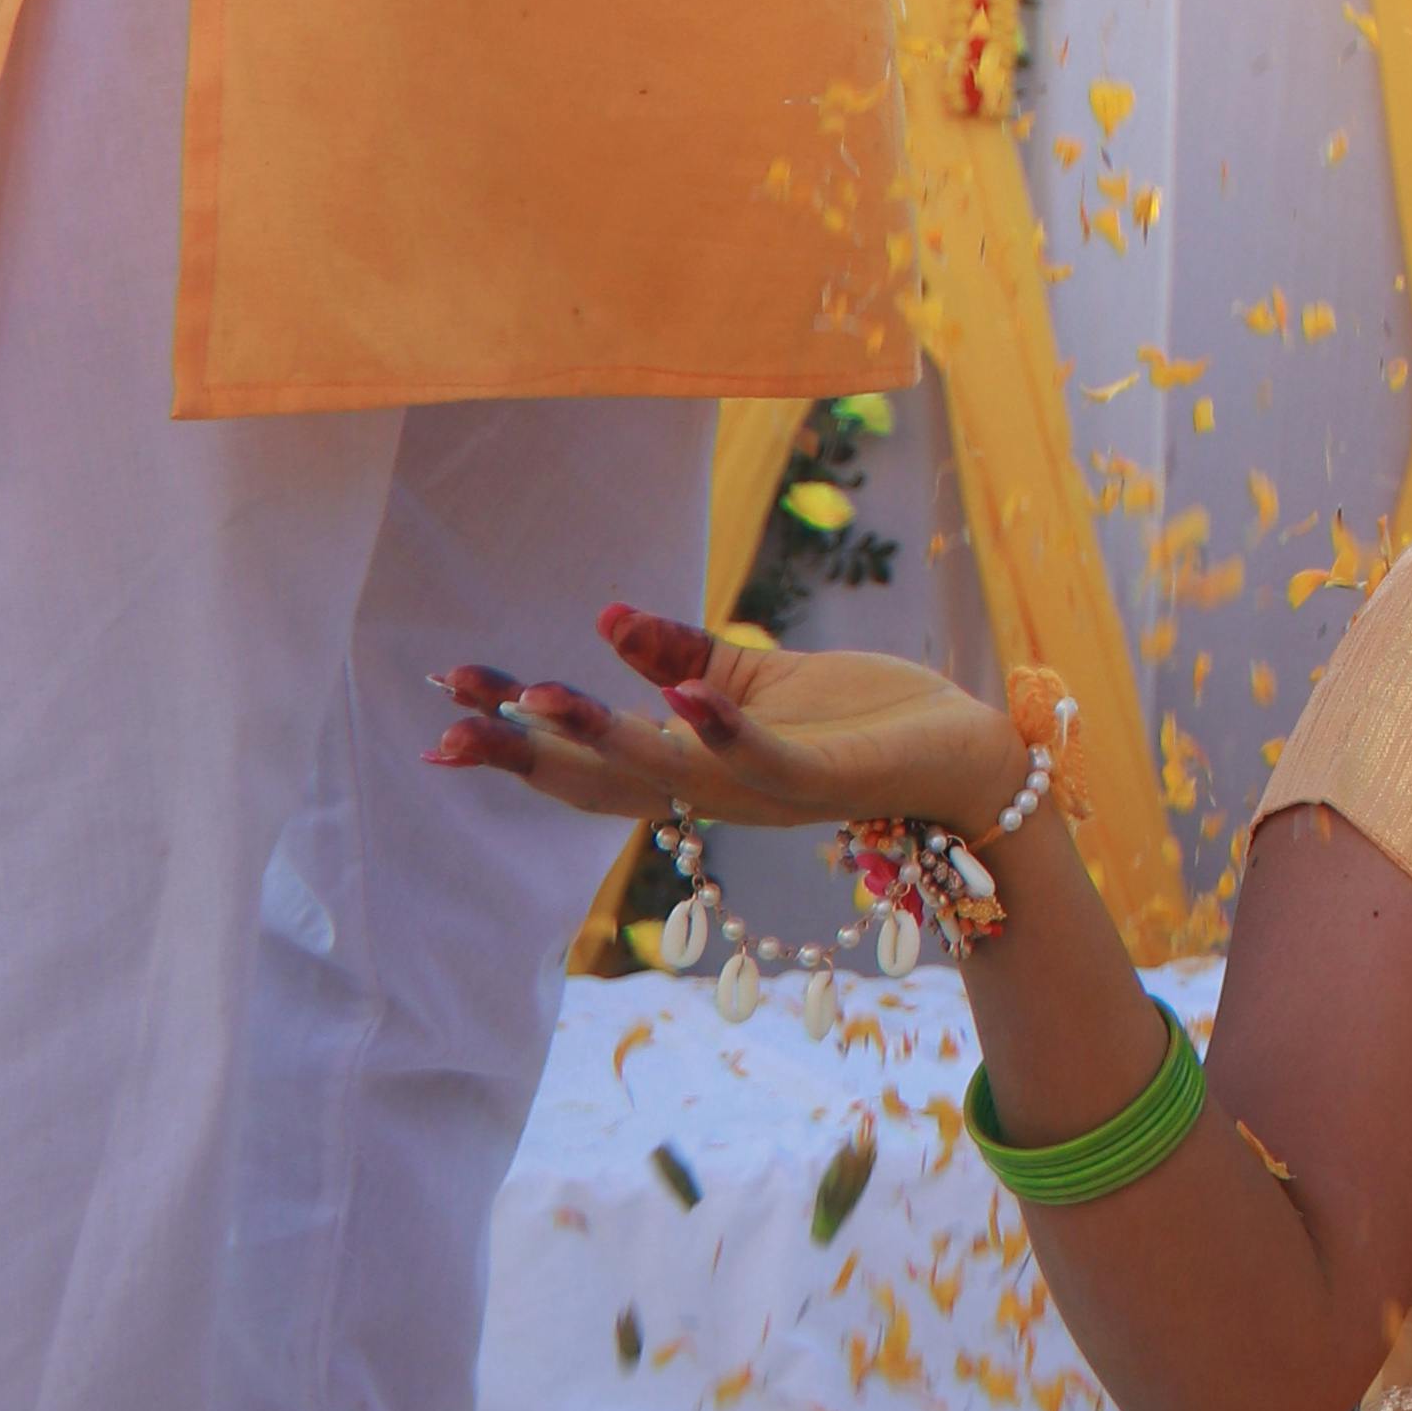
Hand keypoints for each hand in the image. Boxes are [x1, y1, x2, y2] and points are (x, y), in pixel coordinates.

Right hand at [430, 601, 1027, 839]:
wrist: (965, 753)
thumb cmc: (861, 718)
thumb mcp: (753, 679)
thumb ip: (681, 657)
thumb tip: (605, 618)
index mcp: (694, 769)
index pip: (585, 757)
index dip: (516, 732)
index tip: (446, 695)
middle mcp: (716, 792)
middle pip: (599, 783)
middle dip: (522, 755)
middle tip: (446, 730)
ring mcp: (767, 789)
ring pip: (665, 774)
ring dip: (599, 737)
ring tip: (537, 696)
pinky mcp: (825, 777)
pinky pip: (763, 758)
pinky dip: (720, 727)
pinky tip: (681, 690)